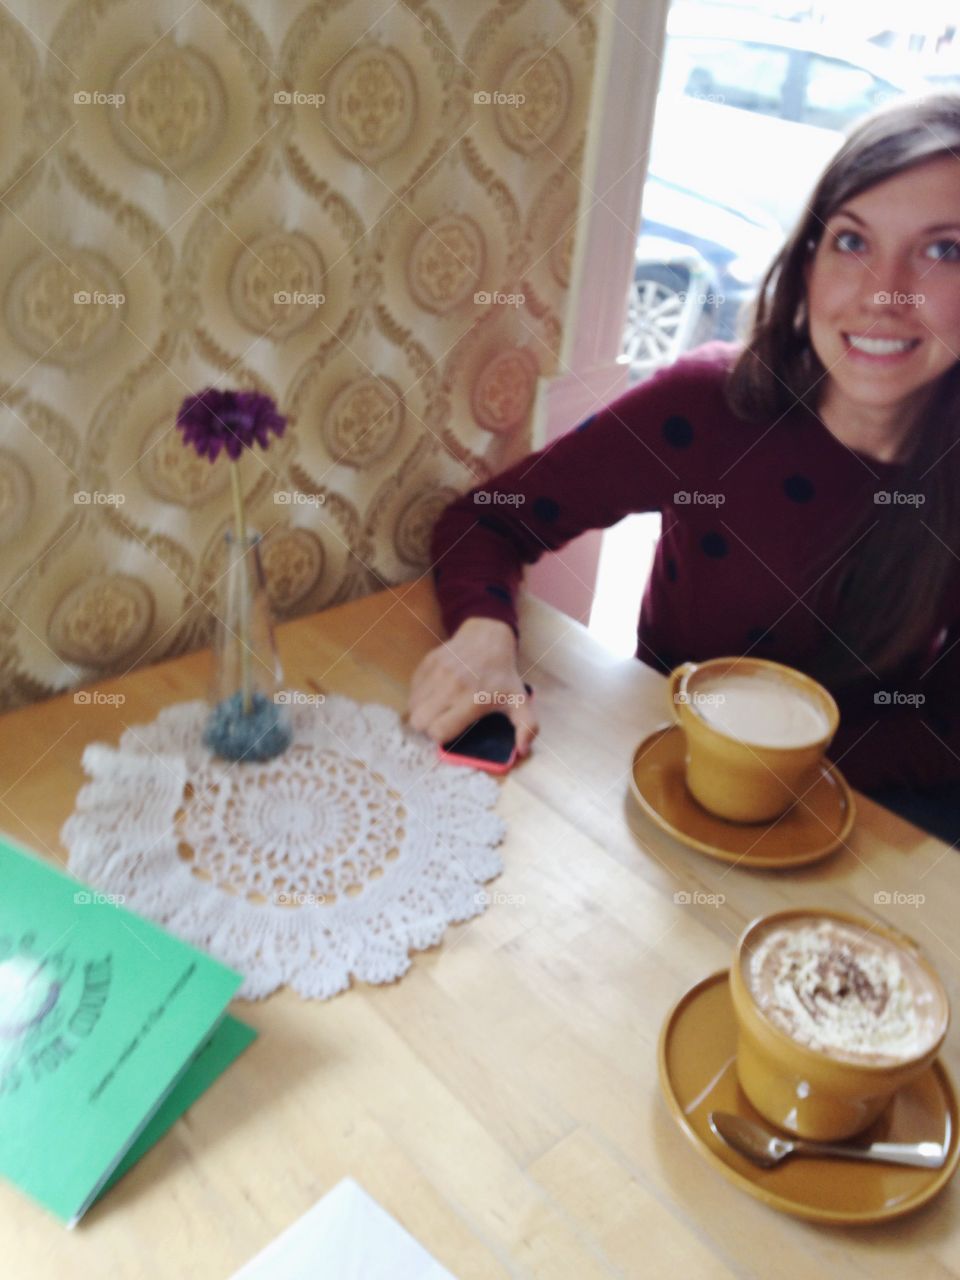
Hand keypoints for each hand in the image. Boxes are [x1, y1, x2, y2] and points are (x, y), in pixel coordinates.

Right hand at [408, 618, 538, 756]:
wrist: (487, 637)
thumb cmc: (503, 675)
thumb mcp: (520, 701)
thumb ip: (527, 727)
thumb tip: (523, 750)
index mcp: (473, 700)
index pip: (439, 731)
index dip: (442, 738)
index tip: (450, 733)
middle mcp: (451, 687)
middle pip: (420, 722)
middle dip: (427, 728)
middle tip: (440, 723)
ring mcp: (436, 673)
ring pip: (412, 707)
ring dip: (421, 713)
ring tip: (436, 711)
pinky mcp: (427, 663)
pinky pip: (411, 690)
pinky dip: (418, 698)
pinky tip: (433, 696)